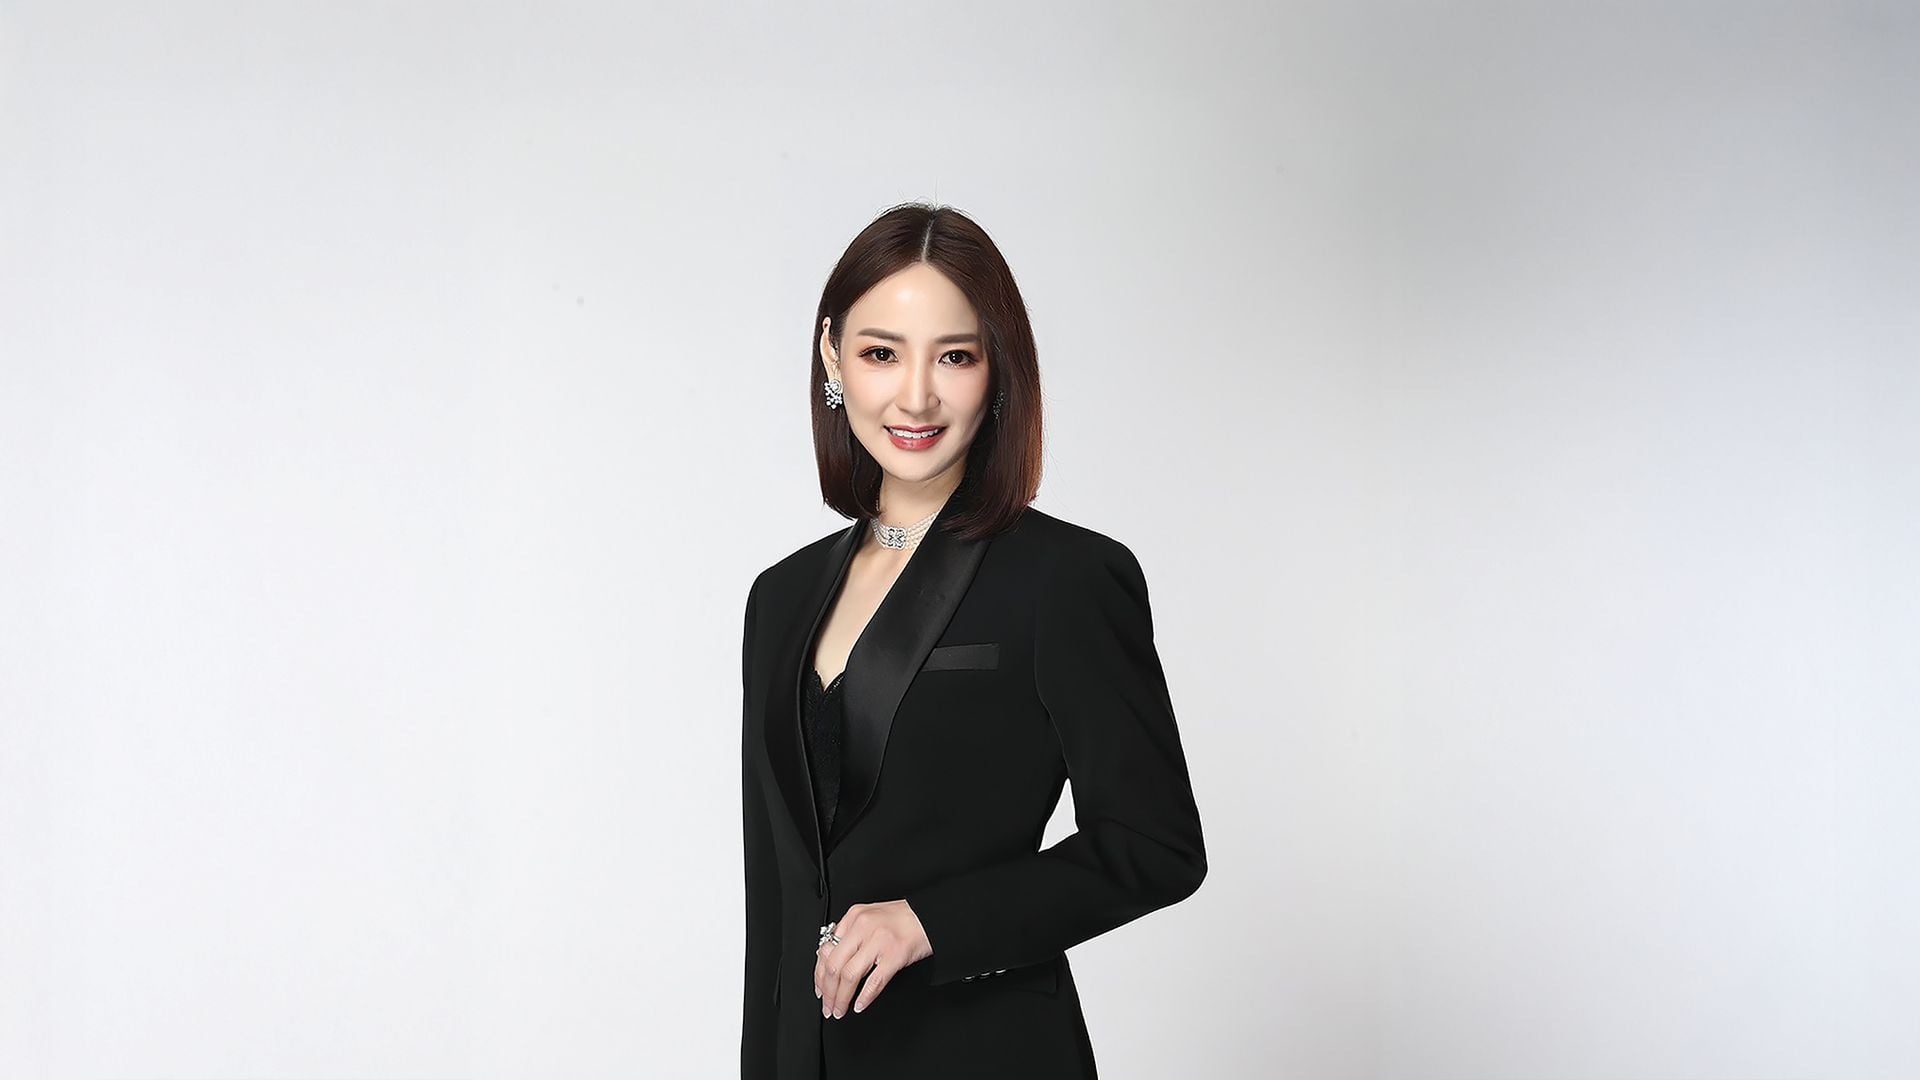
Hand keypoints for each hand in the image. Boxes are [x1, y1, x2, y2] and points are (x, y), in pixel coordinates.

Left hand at [814, 899, 931, 1018]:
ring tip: (840, 1010)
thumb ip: (851, 933)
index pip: (826, 950)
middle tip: (828, 1006)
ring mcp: (879, 941)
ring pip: (849, 975)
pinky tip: (859, 1005)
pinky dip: (864, 997)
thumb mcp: (870, 916)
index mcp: (854, 917)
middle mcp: (863, 927)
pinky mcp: (895, 955)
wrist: (931, 916)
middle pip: (834, 965)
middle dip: (827, 992)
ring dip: (841, 998)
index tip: (820, 990)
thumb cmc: (902, 918)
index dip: (819, 976)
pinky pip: (874, 982)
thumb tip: (831, 958)